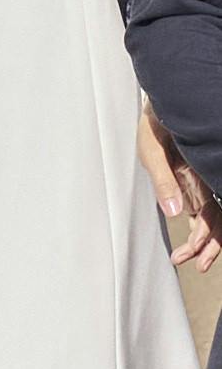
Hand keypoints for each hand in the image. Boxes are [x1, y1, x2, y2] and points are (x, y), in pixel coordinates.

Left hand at [140, 106, 221, 271]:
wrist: (161, 103)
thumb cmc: (155, 123)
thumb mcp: (153, 151)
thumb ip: (164, 182)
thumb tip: (175, 212)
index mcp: (200, 173)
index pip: (212, 214)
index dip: (207, 237)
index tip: (193, 253)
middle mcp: (205, 178)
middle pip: (217, 218)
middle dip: (210, 246)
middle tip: (198, 266)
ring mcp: (200, 179)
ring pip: (213, 214)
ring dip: (205, 239)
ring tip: (187, 259)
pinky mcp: (192, 178)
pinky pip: (204, 205)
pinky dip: (200, 225)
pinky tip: (191, 237)